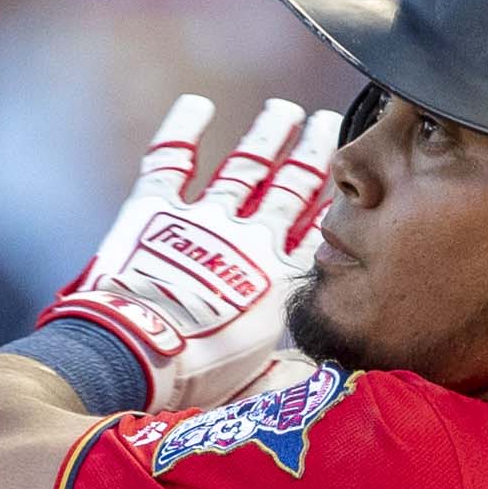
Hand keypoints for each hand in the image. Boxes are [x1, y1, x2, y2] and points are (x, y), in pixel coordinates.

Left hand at [43, 96, 338, 409]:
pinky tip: (199, 105)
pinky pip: (172, 158)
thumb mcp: (257, 382)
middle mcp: (249, 240)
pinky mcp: (155, 208)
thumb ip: (290, 374)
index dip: (331, 203)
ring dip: (267, 136)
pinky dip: (184, 130)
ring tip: (285, 111)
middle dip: (310, 153)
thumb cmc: (199, 375)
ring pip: (244, 166)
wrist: (140, 353)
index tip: (346, 180)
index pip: (314, 231)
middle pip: (289, 187)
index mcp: (277, 280)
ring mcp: (204, 218)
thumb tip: (322, 384)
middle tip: (327, 122)